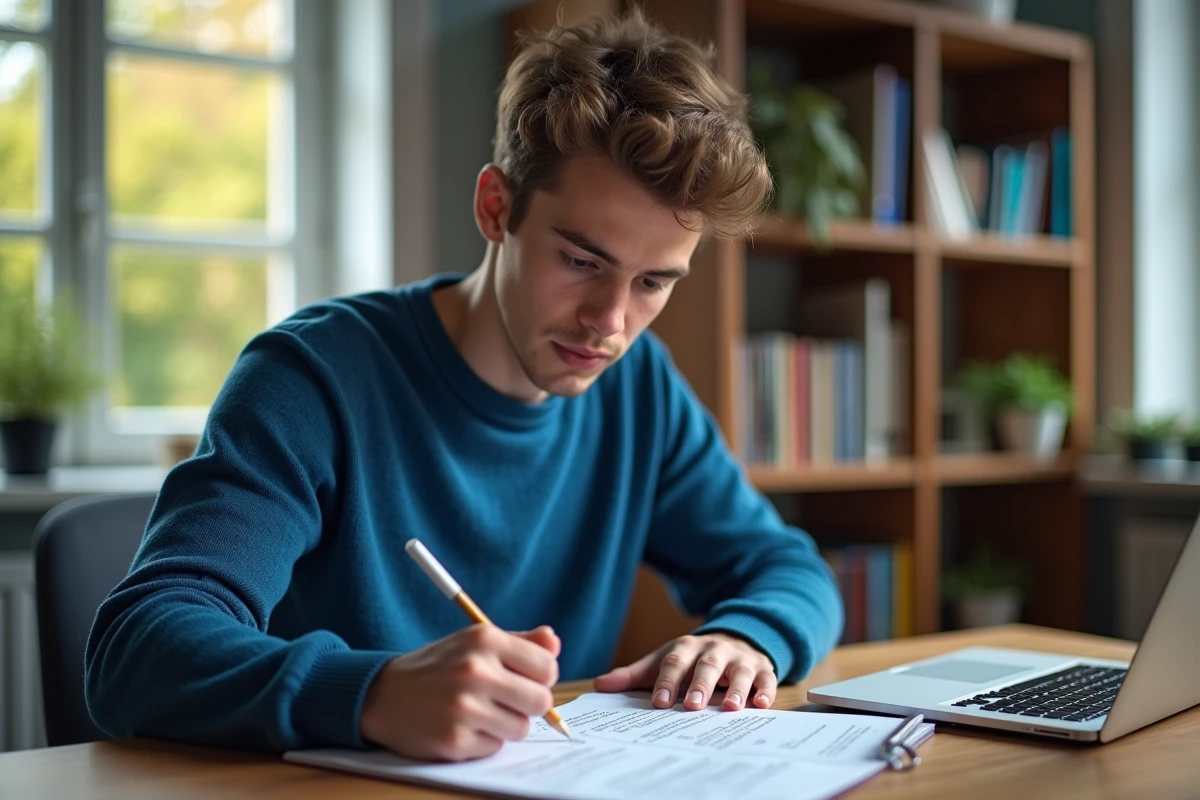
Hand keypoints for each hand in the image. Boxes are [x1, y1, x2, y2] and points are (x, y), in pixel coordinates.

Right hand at [360, 624, 558, 760]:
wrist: (382, 694)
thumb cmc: (437, 667)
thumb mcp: (474, 642)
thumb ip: (520, 642)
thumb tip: (554, 642)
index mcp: (485, 639)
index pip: (547, 667)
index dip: (541, 677)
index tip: (526, 679)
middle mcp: (475, 671)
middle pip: (541, 701)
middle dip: (529, 704)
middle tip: (507, 699)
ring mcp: (465, 708)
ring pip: (521, 728)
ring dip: (506, 724)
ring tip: (480, 711)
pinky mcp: (455, 740)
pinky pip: (495, 746)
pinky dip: (484, 740)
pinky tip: (462, 725)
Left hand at [593, 632, 776, 711]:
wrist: (736, 638)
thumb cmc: (692, 658)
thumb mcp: (664, 660)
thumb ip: (634, 675)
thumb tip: (600, 685)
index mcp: (687, 647)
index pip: (675, 662)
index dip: (667, 681)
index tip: (660, 702)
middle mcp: (715, 650)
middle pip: (706, 666)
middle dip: (700, 685)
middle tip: (692, 706)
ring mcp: (740, 659)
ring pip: (738, 672)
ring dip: (735, 689)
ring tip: (730, 707)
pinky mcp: (762, 668)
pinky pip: (766, 679)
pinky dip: (764, 691)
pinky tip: (761, 704)